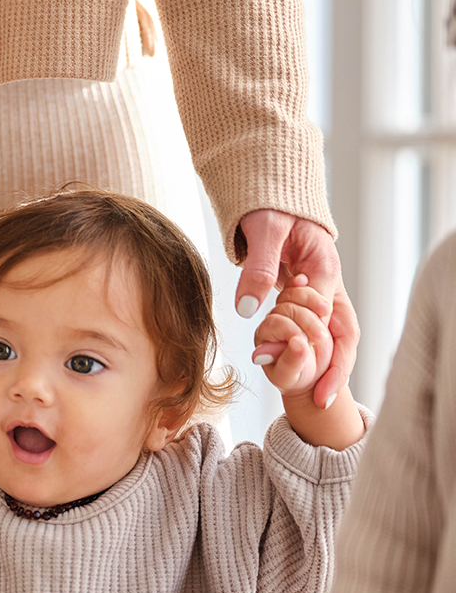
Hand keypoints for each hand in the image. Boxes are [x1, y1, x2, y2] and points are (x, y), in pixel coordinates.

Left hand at [236, 210, 358, 408]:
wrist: (270, 194)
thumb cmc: (268, 206)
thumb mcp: (263, 232)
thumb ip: (257, 269)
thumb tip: (249, 310)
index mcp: (324, 266)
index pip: (325, 313)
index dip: (315, 343)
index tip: (300, 370)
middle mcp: (329, 282)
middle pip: (343, 330)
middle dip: (335, 366)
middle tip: (322, 399)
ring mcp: (321, 291)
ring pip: (333, 334)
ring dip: (328, 365)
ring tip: (319, 398)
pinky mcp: (307, 296)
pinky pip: (316, 329)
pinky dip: (312, 353)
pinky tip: (303, 375)